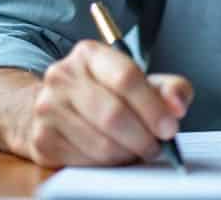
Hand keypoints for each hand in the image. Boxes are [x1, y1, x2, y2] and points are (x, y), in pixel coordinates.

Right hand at [11, 40, 193, 167]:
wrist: (54, 108)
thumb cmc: (104, 94)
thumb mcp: (139, 82)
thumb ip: (168, 88)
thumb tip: (178, 105)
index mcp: (89, 54)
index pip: (126, 77)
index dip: (153, 107)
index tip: (170, 127)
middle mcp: (63, 76)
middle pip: (113, 114)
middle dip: (143, 137)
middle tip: (156, 147)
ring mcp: (48, 108)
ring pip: (101, 143)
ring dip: (127, 154)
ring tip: (136, 151)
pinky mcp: (42, 139)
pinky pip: (85, 161)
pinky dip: (107, 165)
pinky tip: (113, 156)